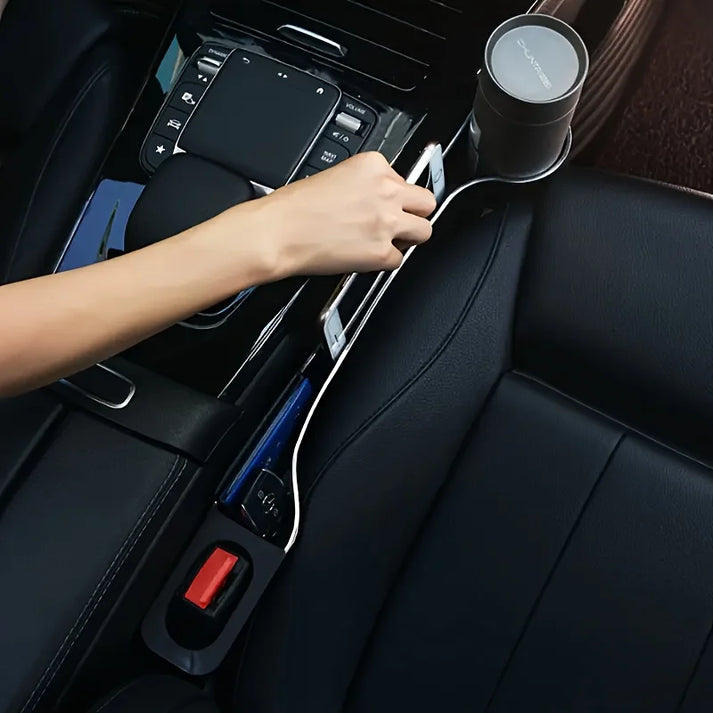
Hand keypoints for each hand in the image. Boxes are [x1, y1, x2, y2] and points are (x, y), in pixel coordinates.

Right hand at [256, 152, 435, 275]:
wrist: (278, 232)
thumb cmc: (294, 208)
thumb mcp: (334, 175)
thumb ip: (366, 183)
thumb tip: (379, 198)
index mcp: (373, 166)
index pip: (405, 179)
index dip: (395, 196)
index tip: (383, 204)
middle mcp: (386, 191)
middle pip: (426, 202)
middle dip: (414, 214)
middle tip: (397, 223)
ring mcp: (387, 223)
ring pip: (424, 231)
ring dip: (408, 238)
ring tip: (386, 241)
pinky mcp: (382, 252)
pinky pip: (399, 260)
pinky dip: (384, 261)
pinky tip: (365, 255)